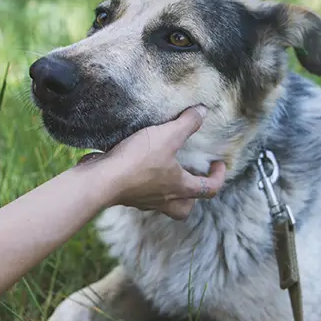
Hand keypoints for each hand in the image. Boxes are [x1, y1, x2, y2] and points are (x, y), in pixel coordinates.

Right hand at [84, 106, 226, 219]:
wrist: (102, 179)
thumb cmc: (138, 161)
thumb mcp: (167, 136)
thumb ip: (186, 123)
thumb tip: (202, 111)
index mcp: (179, 187)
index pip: (209, 189)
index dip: (218, 177)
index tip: (218, 163)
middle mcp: (164, 199)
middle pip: (184, 208)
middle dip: (192, 197)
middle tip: (190, 179)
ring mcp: (144, 200)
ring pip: (163, 204)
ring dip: (168, 192)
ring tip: (165, 172)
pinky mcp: (126, 196)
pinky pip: (141, 195)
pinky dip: (145, 185)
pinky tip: (140, 168)